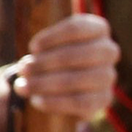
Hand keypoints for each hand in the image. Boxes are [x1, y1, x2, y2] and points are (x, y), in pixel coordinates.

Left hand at [0, 14, 120, 131]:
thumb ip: (40, 51)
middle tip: (23, 69)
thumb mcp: (52, 44)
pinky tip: (36, 100)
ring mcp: (108, 76)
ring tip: (23, 86)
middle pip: (75, 55)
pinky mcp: (103, 99)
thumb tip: (25, 66)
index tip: (33, 47)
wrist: (73, 83)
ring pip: (75, 80)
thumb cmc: (57, 56)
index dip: (52, 38)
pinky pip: (78, 103)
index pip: (76, 29)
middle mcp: (108, 50)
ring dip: (44, 84)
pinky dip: (53, 102)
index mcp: (98, 28)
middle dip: (44, 63)